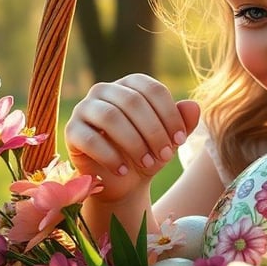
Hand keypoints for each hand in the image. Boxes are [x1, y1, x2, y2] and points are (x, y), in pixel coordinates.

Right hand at [64, 74, 199, 201]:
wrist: (123, 180)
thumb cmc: (148, 152)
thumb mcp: (169, 139)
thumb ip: (183, 122)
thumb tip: (194, 106)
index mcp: (131, 85)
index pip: (153, 90)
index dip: (170, 115)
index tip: (180, 141)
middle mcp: (105, 90)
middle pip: (133, 101)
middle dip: (154, 131)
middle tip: (166, 156)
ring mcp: (85, 108)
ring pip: (111, 117)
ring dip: (134, 143)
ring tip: (148, 163)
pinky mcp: (71, 130)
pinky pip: (90, 139)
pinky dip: (111, 156)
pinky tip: (124, 170)